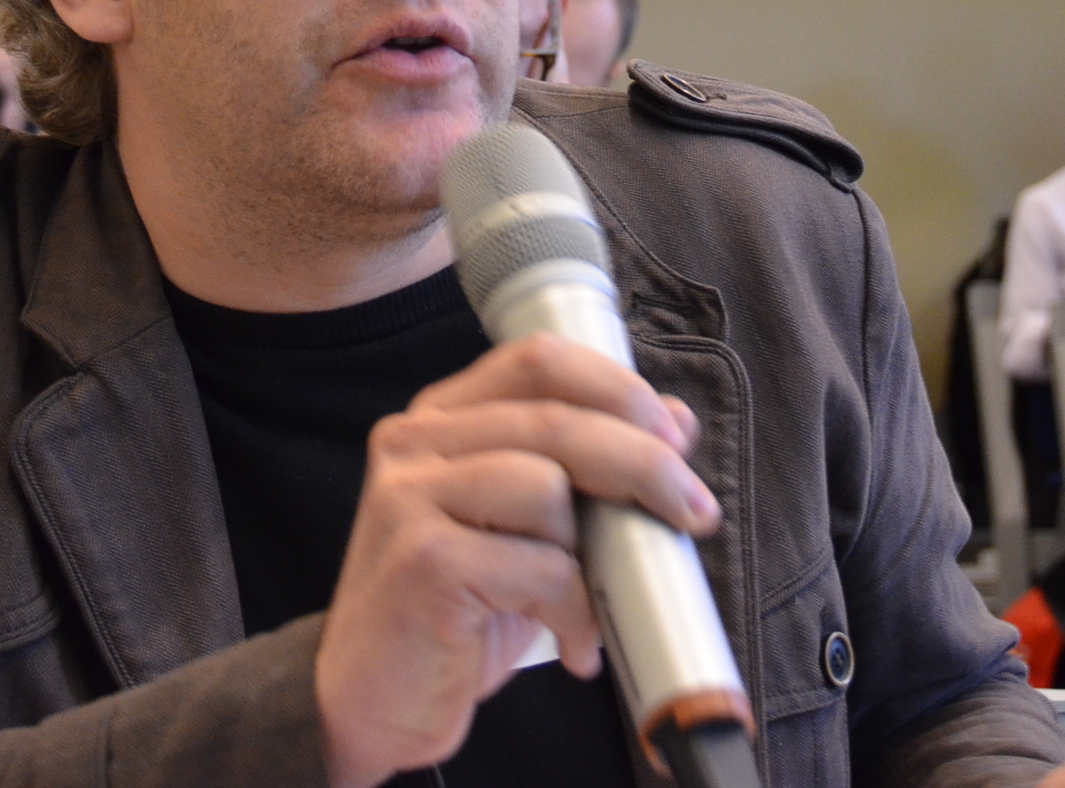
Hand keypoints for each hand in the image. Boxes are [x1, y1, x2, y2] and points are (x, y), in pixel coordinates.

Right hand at [315, 333, 718, 787]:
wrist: (370, 702)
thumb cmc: (455, 613)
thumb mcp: (525, 531)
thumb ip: (584, 471)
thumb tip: (676, 421)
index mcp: (441, 417)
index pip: (538, 361)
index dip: (617, 388)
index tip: (674, 435)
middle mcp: (415, 441)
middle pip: (556, 420)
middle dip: (645, 463)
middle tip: (694, 511)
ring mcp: (410, 496)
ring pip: (547, 487)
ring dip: (594, 550)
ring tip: (591, 599)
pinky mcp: (425, 560)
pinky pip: (539, 566)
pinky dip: (576, 609)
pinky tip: (574, 645)